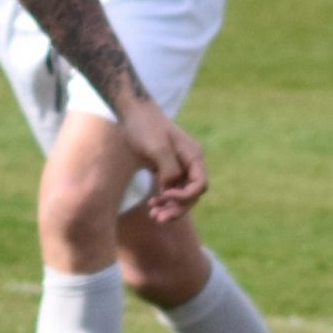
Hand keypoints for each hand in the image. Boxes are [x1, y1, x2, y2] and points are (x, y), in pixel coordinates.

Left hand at [114, 104, 207, 224]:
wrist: (133, 113)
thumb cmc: (146, 127)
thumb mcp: (157, 148)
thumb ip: (169, 169)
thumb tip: (172, 187)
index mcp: (193, 156)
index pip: (199, 184)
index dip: (185, 196)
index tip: (165, 195)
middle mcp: (189, 163)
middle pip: (191, 193)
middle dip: (177, 207)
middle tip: (159, 218)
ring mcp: (179, 166)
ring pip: (180, 194)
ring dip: (170, 207)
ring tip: (154, 217)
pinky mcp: (166, 169)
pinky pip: (170, 189)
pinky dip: (163, 199)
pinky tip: (151, 206)